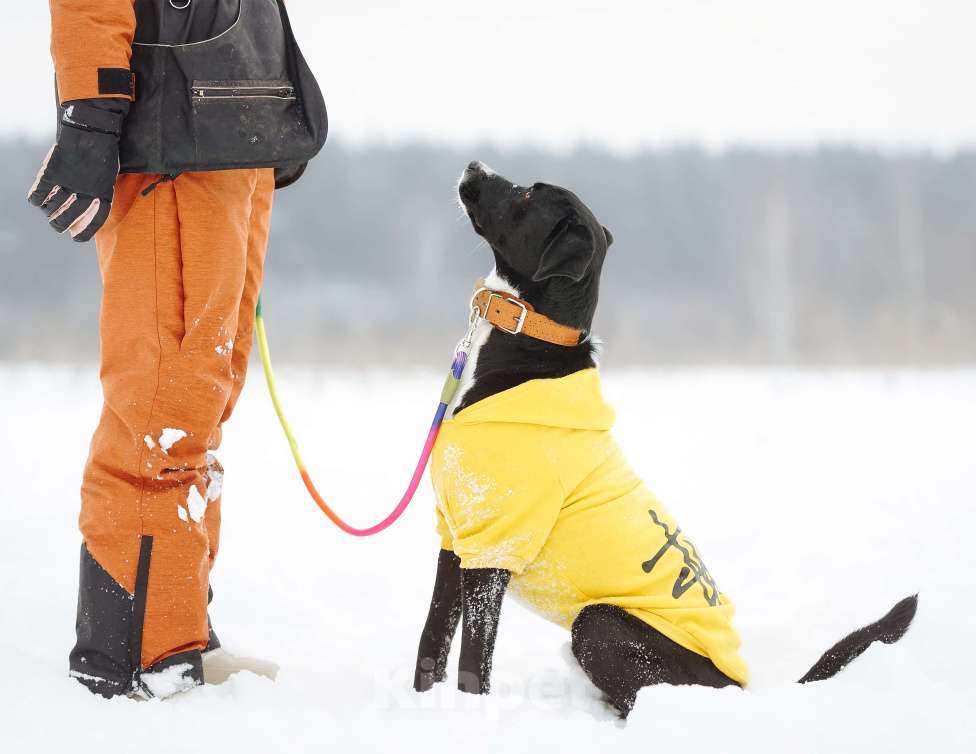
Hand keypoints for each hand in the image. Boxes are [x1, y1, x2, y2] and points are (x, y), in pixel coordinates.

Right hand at [27, 100, 126, 241]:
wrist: (92, 130)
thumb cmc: (103, 153)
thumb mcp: (109, 176)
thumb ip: (99, 193)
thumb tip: (86, 208)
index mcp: (103, 196)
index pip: (93, 223)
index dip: (83, 233)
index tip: (75, 238)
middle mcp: (86, 193)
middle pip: (66, 220)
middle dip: (59, 224)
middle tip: (56, 222)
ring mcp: (68, 183)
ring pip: (51, 209)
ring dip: (48, 210)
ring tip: (48, 207)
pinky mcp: (52, 173)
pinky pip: (38, 194)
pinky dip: (35, 199)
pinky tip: (37, 198)